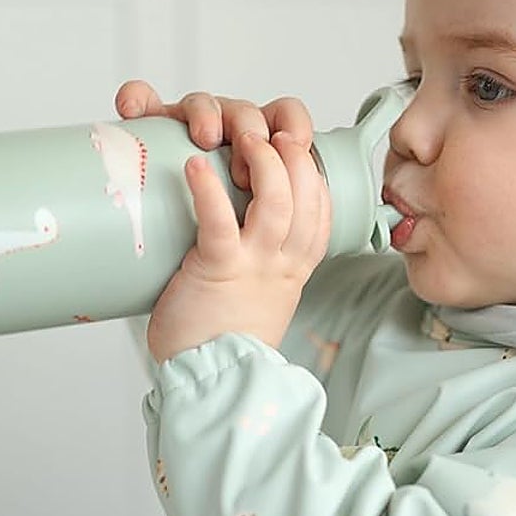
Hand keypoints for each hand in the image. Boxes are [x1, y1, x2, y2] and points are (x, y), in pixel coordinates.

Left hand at [112, 82, 330, 361]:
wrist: (210, 382)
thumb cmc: (221, 338)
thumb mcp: (259, 295)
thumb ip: (256, 260)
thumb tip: (229, 223)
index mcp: (294, 267)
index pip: (321, 209)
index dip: (312, 174)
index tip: (296, 151)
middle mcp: (282, 263)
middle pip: (307, 196)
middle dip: (295, 156)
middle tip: (274, 134)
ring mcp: (253, 266)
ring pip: (276, 202)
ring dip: (263, 162)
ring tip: (244, 138)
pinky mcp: (217, 271)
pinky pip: (220, 223)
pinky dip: (209, 190)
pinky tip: (195, 166)